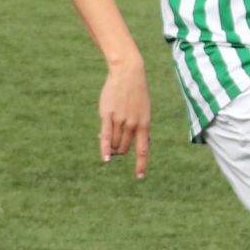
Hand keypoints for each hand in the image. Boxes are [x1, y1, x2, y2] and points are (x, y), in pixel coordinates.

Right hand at [97, 62, 151, 176]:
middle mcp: (133, 124)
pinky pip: (106, 136)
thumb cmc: (136, 92)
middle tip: (115, 148)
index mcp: (144, 124)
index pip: (143, 149)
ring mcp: (120, 120)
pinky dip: (105, 149)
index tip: (139, 176)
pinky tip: (105, 158)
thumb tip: (126, 143)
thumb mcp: (143, 110)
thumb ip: (138, 126)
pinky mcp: (108, 115)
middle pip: (124, 147)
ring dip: (111, 147)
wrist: (128, 73)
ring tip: (107, 141)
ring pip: (115, 143)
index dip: (141, 164)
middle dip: (119, 151)